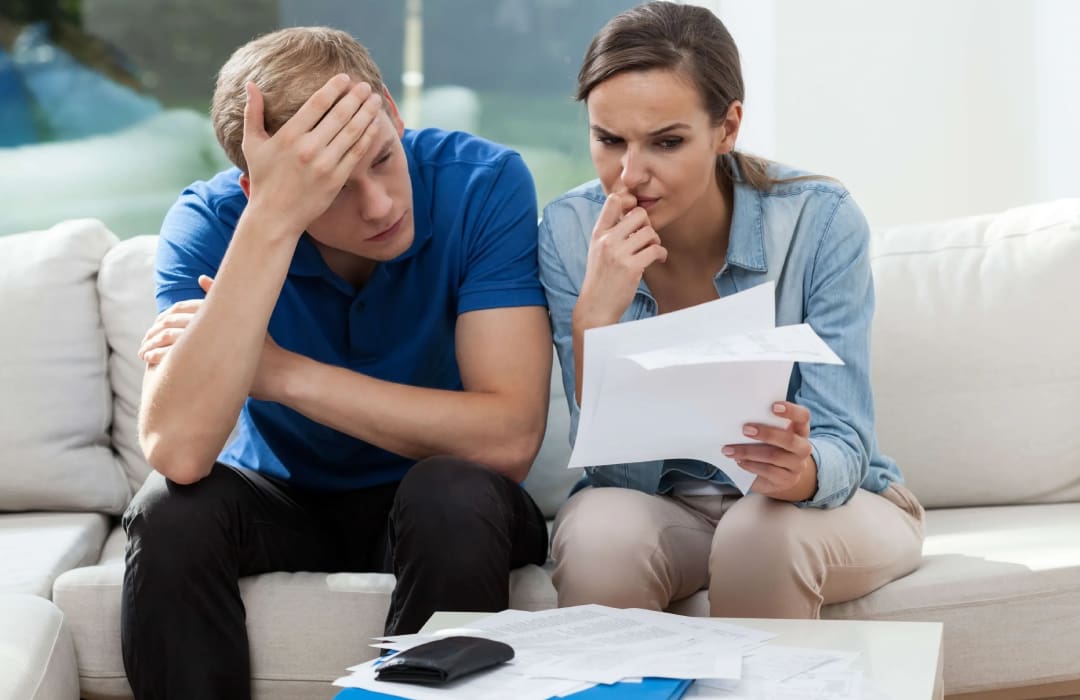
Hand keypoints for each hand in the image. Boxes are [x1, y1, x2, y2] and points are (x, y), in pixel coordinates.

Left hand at [138, 276, 290, 402]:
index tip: (156, 327)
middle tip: (145, 341)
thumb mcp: (248, 321)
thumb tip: (202, 277)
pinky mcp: (208, 361)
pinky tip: (151, 362)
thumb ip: (221, 300)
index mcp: (219, 313)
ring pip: (170, 338)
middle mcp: (213, 323)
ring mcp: (210, 342)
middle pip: (172, 322)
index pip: (181, 308)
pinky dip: (159, 357)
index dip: (165, 317)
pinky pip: (174, 357)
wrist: (280, 373)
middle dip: (154, 331)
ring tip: (144, 353)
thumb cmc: (265, 350)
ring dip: (152, 345)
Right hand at [241, 74, 383, 232]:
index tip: (345, 78)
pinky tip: (374, 124)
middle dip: (355, 97)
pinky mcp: (337, 179)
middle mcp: (308, 148)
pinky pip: (356, 153)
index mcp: (289, 136)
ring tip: (375, 99)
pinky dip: (367, 136)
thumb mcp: (252, 144)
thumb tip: (251, 85)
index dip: (334, 88)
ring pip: (352, 131)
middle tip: (366, 85)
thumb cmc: (263, 179)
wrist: (275, 216)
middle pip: (339, 114)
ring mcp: (325, 164)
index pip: (317, 104)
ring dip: (366, 113)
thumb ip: (252, 113)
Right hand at [573, 190, 667, 330]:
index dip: (629, 202)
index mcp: (598, 233)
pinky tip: (657, 259)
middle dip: (648, 225)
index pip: (613, 200)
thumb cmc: (601, 278)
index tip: (635, 216)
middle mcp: (607, 240)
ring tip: (652, 251)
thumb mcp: (598, 250)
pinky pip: (656, 249)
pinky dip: (661, 254)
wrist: (596, 307)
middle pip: (639, 214)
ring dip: (656, 241)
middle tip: (646, 238)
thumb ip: (611, 232)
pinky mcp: (631, 268)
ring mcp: (618, 254)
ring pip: (650, 232)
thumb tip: (631, 212)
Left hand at [723, 401, 817, 501]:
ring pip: (774, 456)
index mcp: (800, 429)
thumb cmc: (771, 446)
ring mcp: (797, 465)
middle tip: (745, 429)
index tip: (773, 406)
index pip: (803, 416)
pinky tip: (738, 461)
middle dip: (766, 434)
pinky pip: (768, 471)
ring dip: (749, 452)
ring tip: (729, 449)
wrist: (778, 475)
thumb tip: (739, 416)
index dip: (791, 410)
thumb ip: (763, 423)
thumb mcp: (770, 433)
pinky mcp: (788, 480)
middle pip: (789, 439)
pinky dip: (751, 465)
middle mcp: (802, 447)